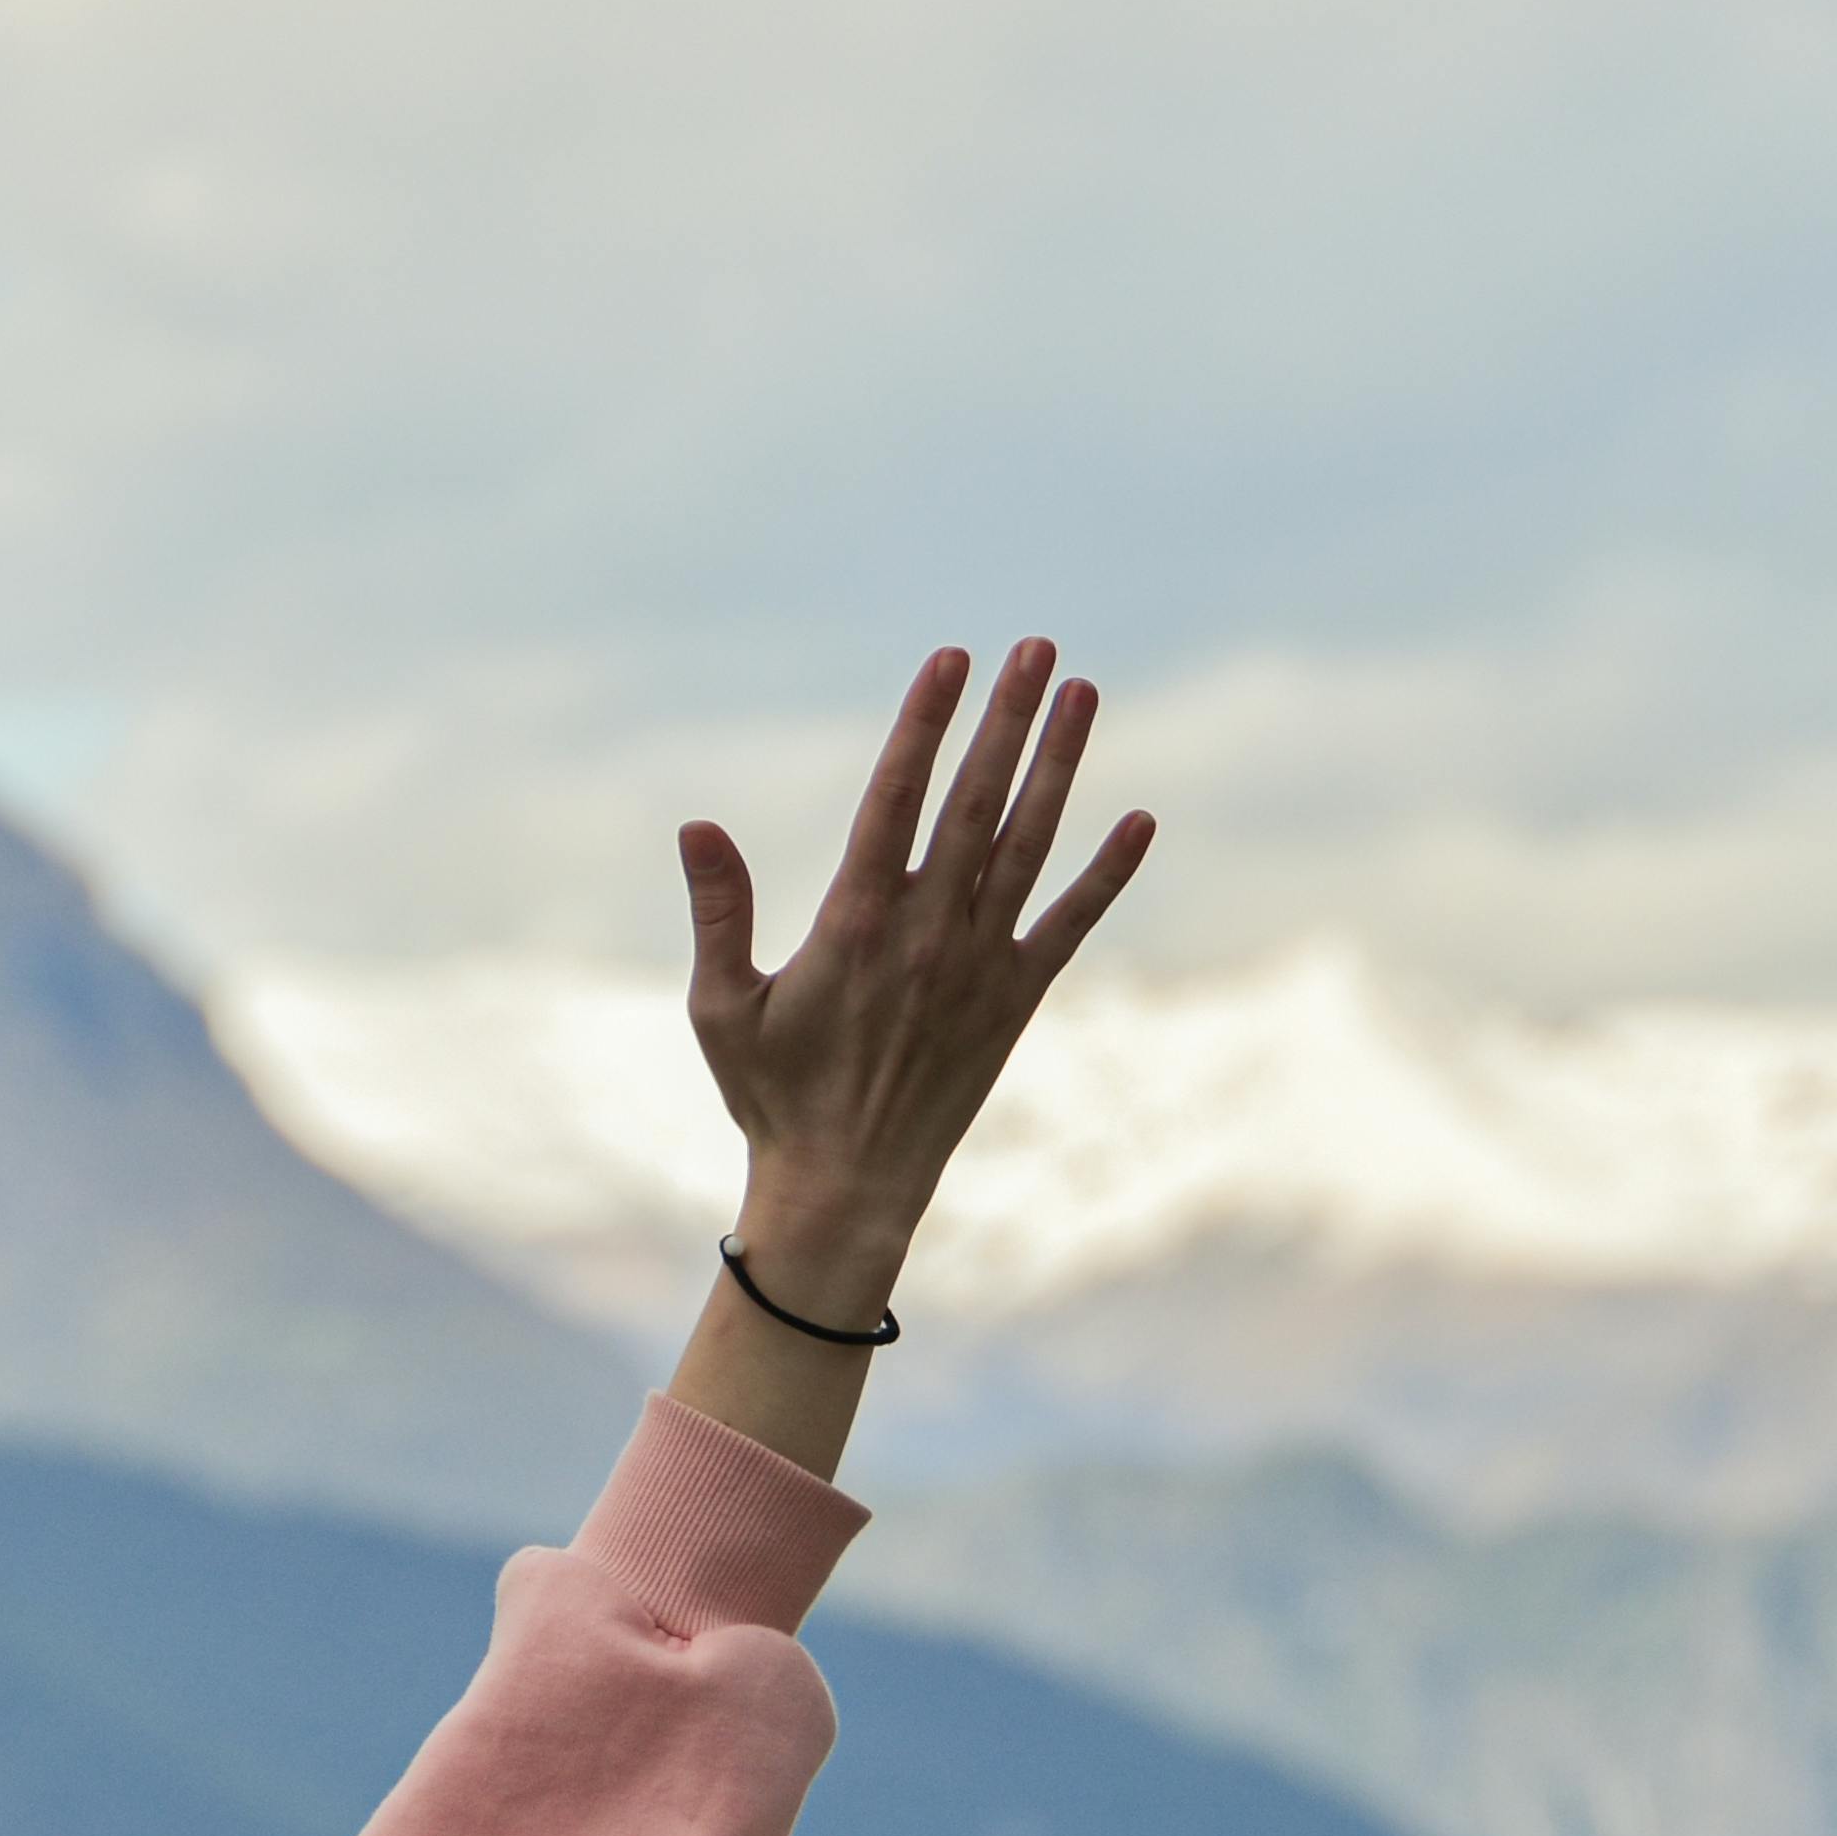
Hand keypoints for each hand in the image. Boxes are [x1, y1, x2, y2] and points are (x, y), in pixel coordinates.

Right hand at [678, 638, 1155, 1327]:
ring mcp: (979, 965)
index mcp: (855, 923)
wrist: (847, 1188)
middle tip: (1037, 647)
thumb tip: (696, 825)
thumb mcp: (721, 1004)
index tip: (951, 660)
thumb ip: (717, 910)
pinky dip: (1107, 874)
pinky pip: (1071, 924)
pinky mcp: (1015, 1000)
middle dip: (1008, 718)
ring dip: (1058, 766)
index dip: (926, 722)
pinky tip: (1140, 821)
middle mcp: (928, 933)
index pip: (895, 797)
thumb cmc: (772, 1096)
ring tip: (1083, 694)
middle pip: (976, 801)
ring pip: (1028, 845)